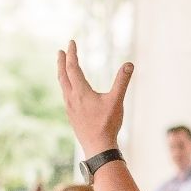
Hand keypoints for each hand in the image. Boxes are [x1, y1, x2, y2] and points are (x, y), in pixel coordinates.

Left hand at [57, 40, 132, 156]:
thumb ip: (122, 81)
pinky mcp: (72, 116)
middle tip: (60, 51)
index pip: (73, 67)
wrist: (97, 147)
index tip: (71, 42)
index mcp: (80, 91)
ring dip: (62, 74)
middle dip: (61, 62)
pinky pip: (66, 96)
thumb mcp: (117, 101)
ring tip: (64, 68)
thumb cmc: (107, 124)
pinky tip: (71, 91)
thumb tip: (129, 64)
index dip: (72, 53)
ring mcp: (70, 108)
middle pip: (63, 75)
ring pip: (63, 86)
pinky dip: (66, 86)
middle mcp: (71, 98)